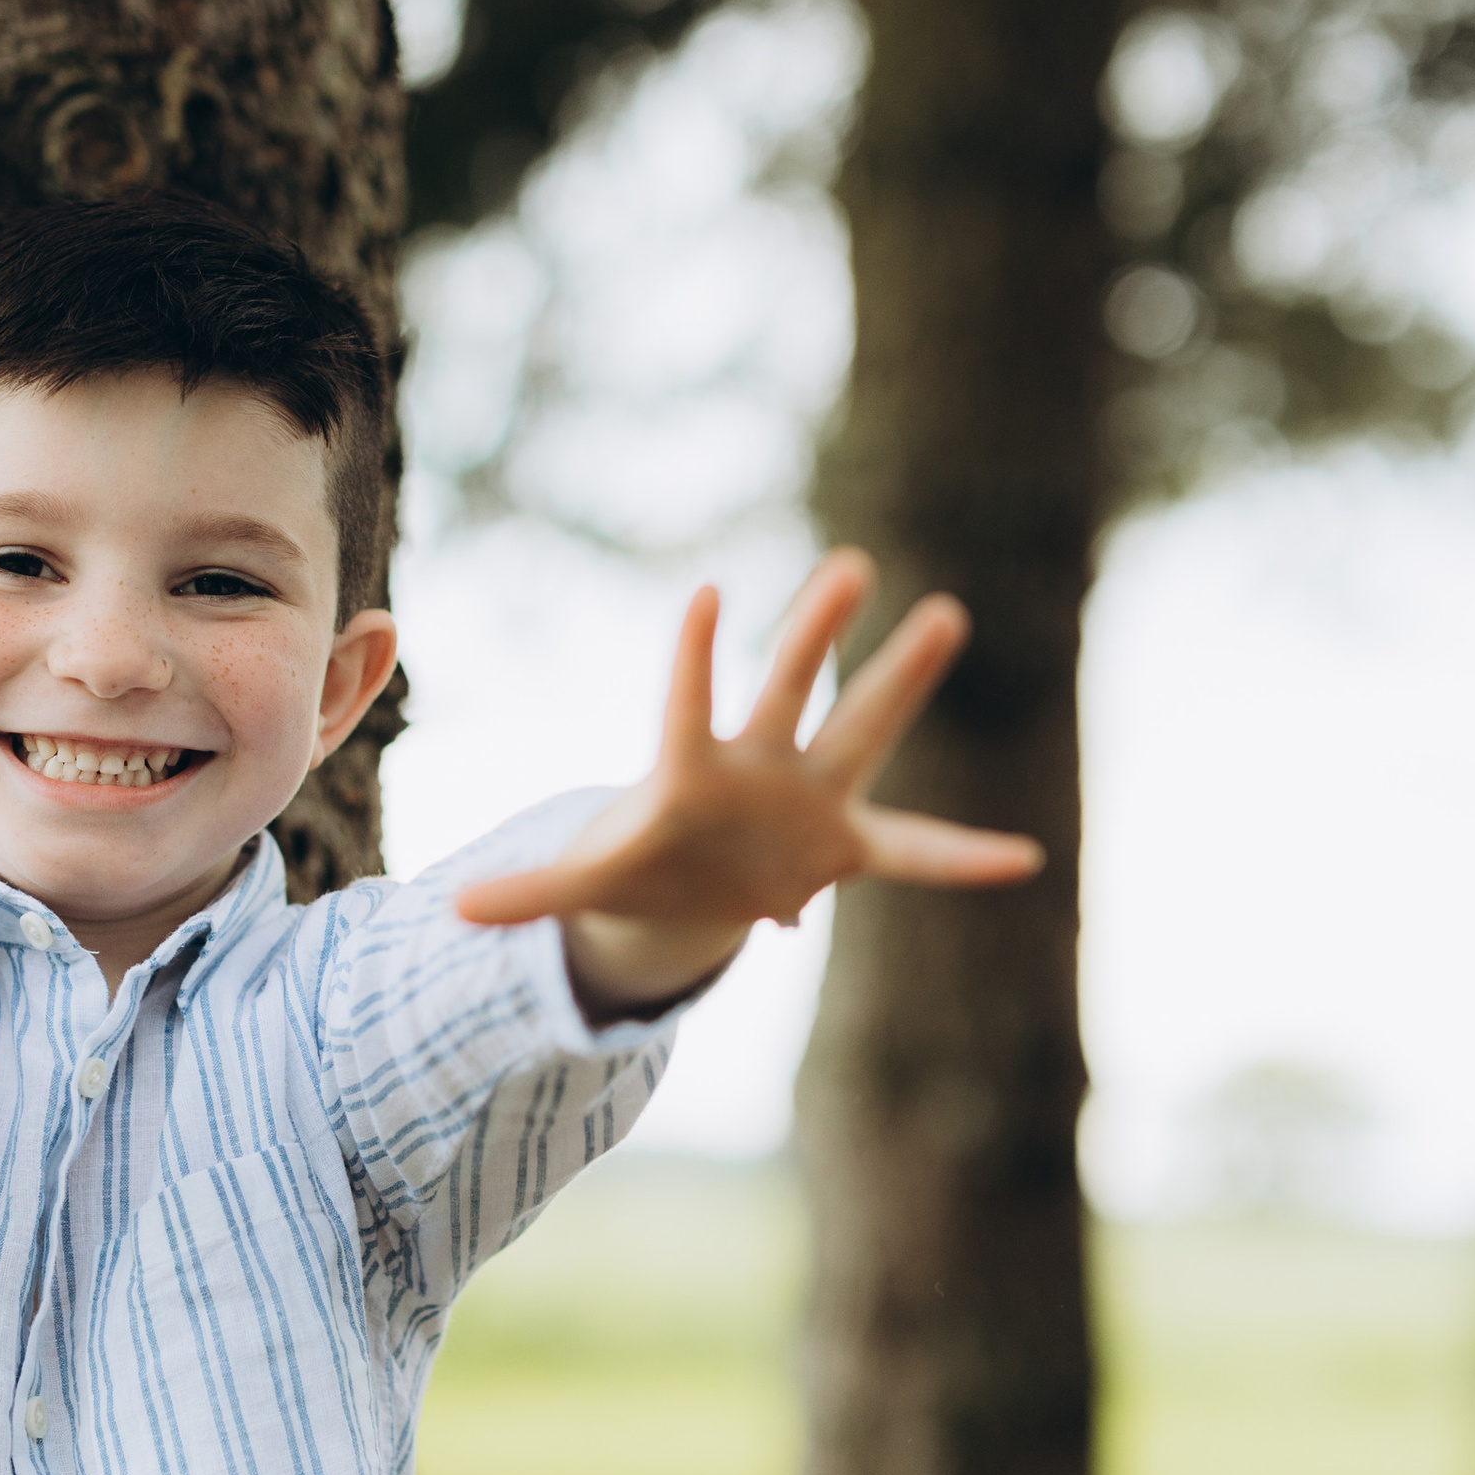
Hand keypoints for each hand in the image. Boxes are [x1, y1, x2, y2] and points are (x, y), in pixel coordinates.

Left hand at [451, 553, 1042, 1017]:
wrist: (688, 883)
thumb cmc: (637, 864)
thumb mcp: (585, 882)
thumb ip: (529, 892)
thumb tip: (451, 912)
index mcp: (691, 772)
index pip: (689, 704)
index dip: (695, 658)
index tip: (706, 596)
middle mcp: (759, 765)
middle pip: (789, 688)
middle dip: (816, 633)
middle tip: (851, 562)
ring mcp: (810, 795)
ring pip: (859, 726)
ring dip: (901, 676)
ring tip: (945, 611)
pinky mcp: (844, 842)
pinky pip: (914, 852)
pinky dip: (961, 860)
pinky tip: (1023, 860)